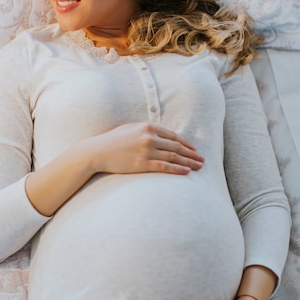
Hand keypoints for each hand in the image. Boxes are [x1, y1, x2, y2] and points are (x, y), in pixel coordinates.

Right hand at [88, 122, 203, 174]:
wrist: (97, 151)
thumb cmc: (113, 140)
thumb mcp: (131, 129)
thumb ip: (147, 130)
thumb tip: (161, 135)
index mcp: (148, 127)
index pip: (173, 136)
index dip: (186, 144)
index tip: (194, 150)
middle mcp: (149, 137)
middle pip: (177, 147)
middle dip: (192, 154)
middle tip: (202, 160)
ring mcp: (146, 151)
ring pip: (174, 157)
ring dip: (189, 162)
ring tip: (199, 167)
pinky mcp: (142, 164)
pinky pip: (165, 167)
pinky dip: (178, 169)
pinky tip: (187, 172)